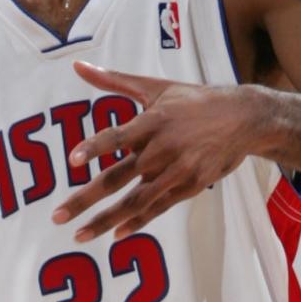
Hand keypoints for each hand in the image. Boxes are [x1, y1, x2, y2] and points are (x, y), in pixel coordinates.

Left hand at [51, 61, 267, 240]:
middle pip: (117, 178)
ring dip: (106, 220)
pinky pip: (158, 208)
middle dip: (85, 199)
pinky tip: (116, 235)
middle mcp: (162, 148)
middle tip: (57, 216)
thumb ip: (113, 81)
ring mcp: (177, 171)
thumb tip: (77, 66)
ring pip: (135, 201)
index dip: (95, 147)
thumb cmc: (193, 100)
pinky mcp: (189, 186)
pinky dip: (136, 222)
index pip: (117, 136)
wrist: (243, 119)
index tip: (71, 159)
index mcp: (153, 121)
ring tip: (79, 235)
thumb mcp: (155, 86)